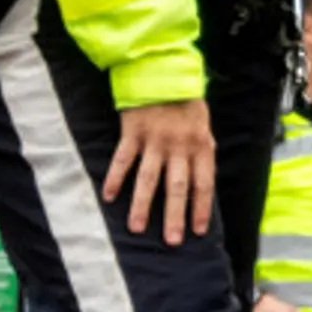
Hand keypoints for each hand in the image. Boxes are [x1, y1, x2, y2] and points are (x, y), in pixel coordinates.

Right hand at [103, 98, 217, 244]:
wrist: (163, 71)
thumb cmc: (185, 103)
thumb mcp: (203, 126)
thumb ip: (201, 153)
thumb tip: (201, 185)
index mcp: (200, 145)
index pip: (203, 184)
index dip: (200, 208)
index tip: (198, 231)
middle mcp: (178, 146)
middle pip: (176, 187)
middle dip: (174, 216)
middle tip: (171, 240)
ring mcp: (154, 140)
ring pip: (148, 178)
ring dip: (141, 205)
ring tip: (136, 228)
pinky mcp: (133, 132)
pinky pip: (122, 159)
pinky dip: (115, 178)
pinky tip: (108, 196)